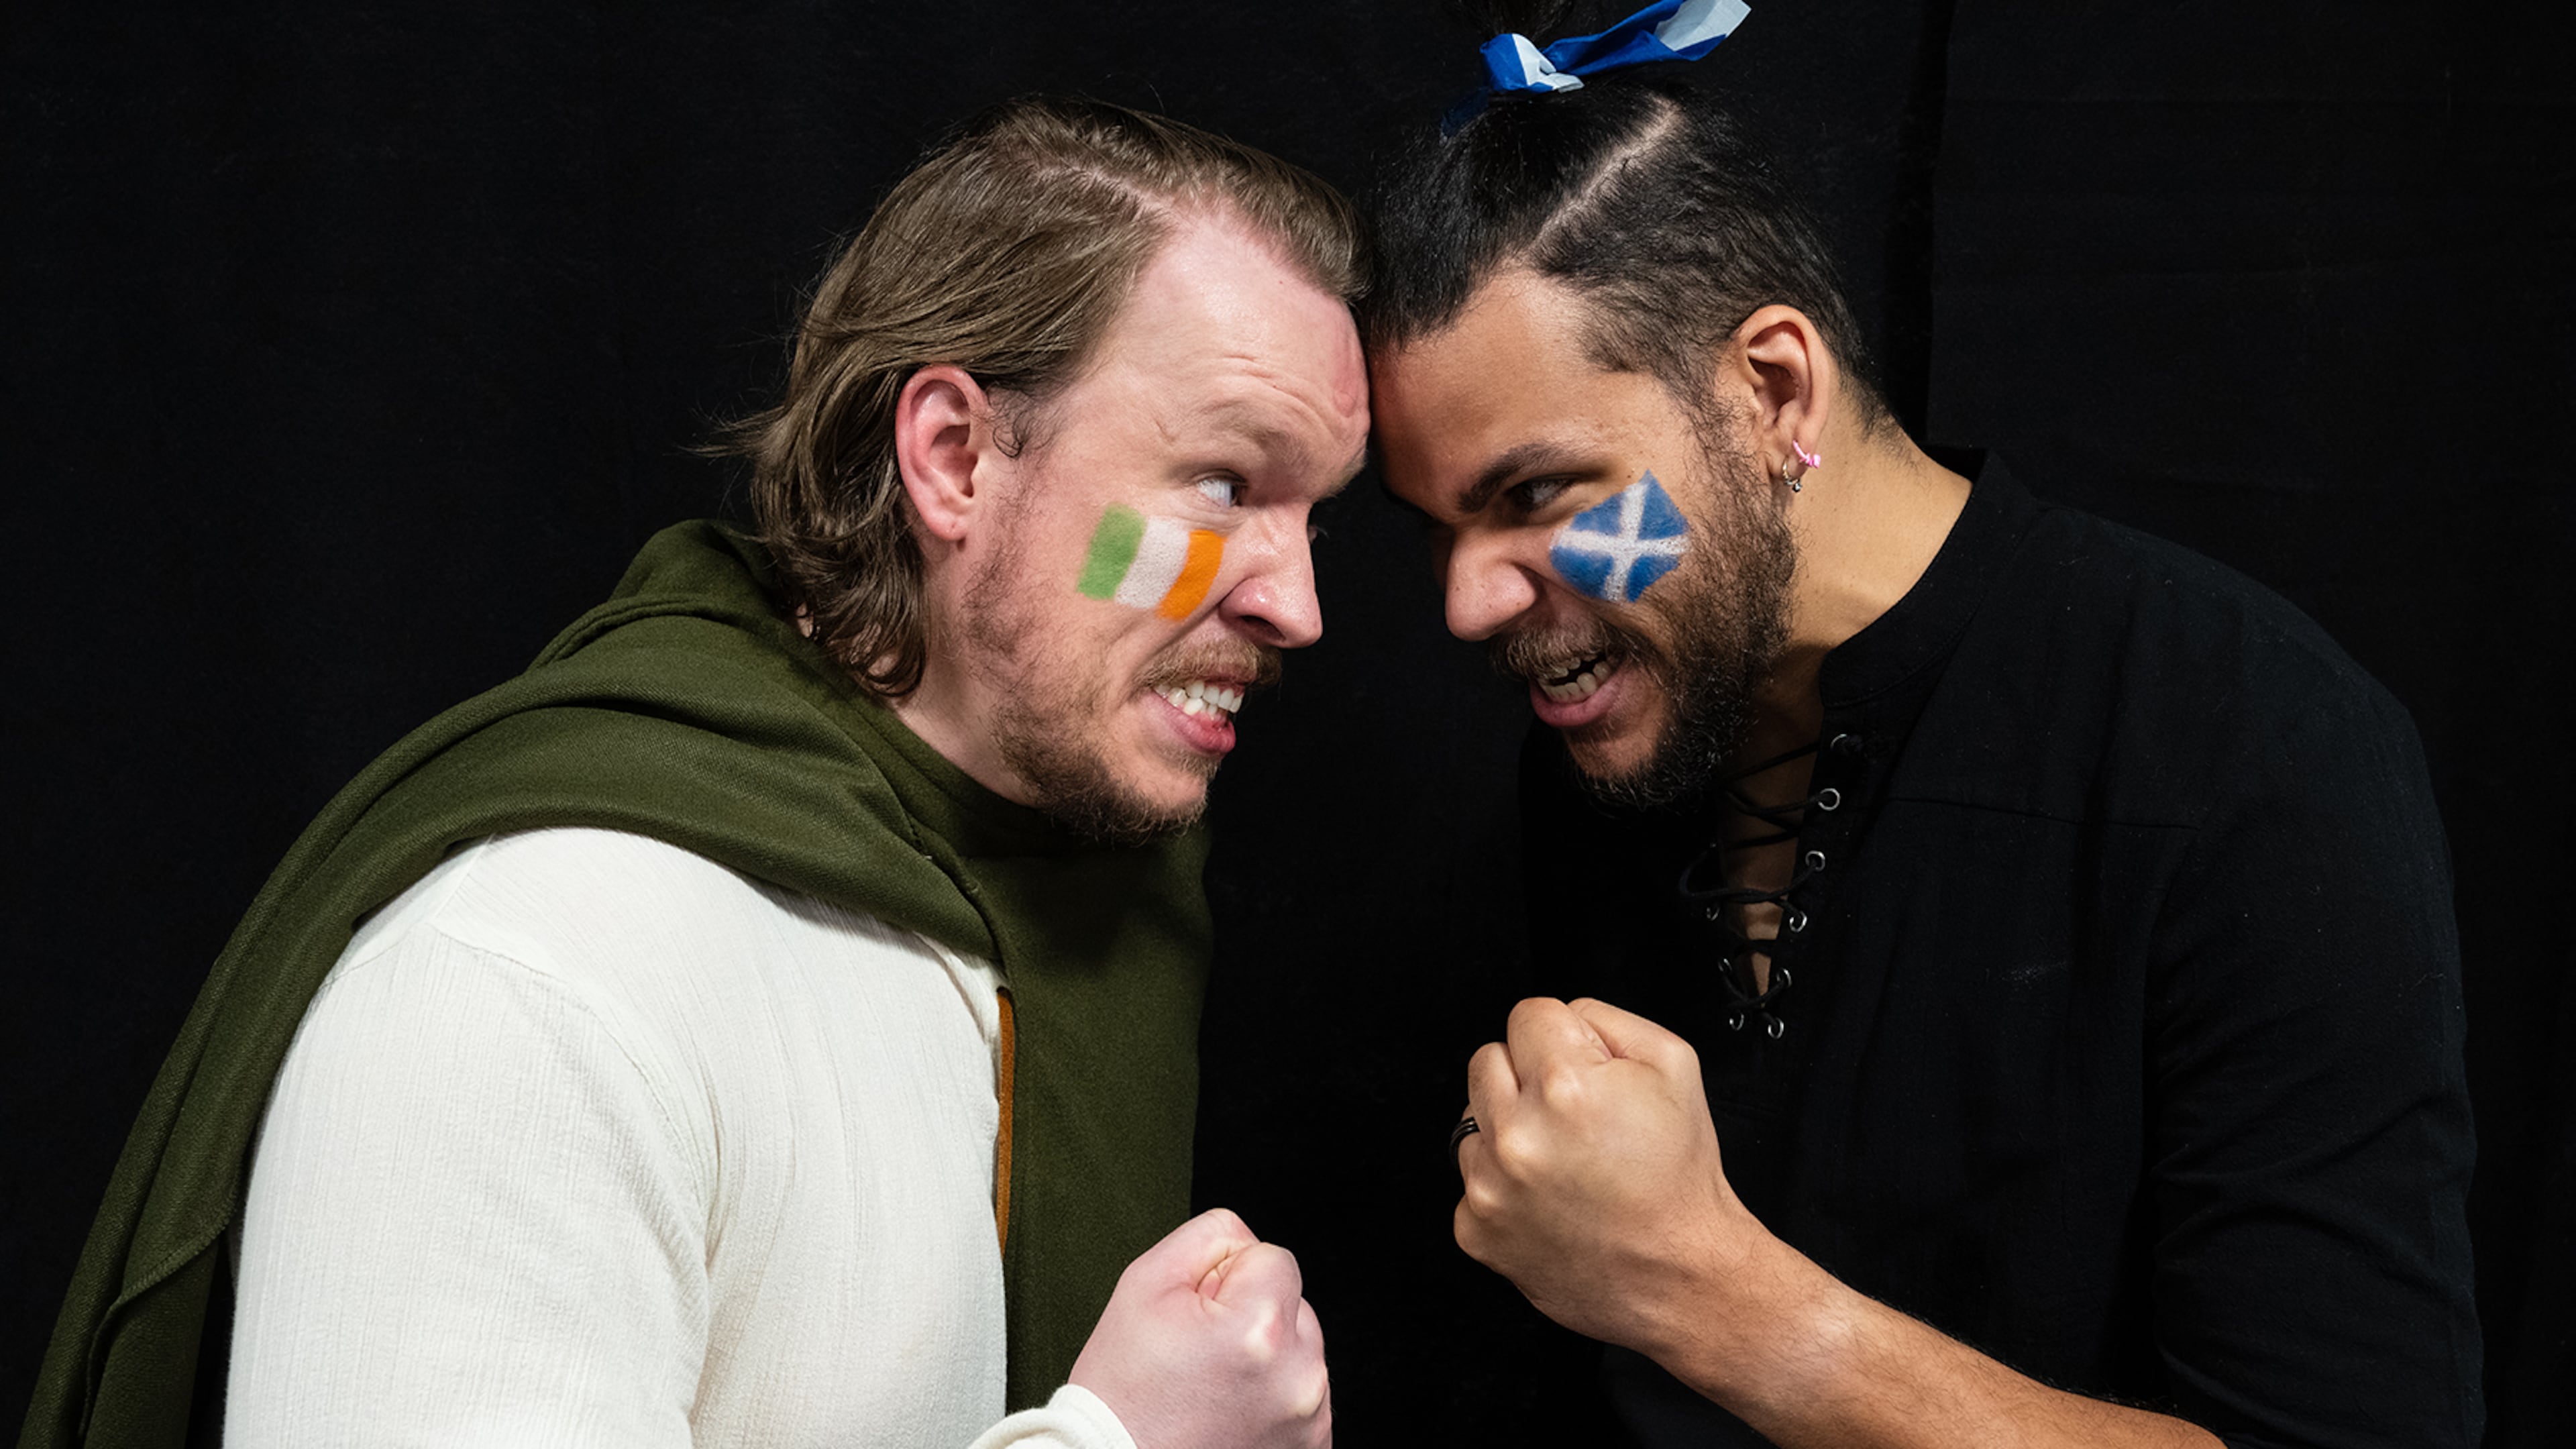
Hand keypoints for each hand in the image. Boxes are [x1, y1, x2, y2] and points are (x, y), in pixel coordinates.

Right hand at [1069, 1208, 1330, 1448]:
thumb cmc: (1122, 1395)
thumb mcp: (1143, 1284)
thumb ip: (1207, 1238)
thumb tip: (1243, 1242)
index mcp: (1261, 1329)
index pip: (1272, 1257)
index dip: (1227, 1278)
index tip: (1196, 1315)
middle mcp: (1299, 1378)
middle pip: (1290, 1305)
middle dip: (1251, 1317)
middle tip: (1197, 1357)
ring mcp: (1310, 1420)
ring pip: (1298, 1352)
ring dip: (1265, 1359)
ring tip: (1211, 1390)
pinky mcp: (1311, 1447)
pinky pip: (1302, 1397)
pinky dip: (1272, 1399)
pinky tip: (1229, 1414)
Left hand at [1454, 997, 1762, 1355]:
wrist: (1680, 1275)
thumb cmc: (1679, 1181)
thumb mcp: (1673, 1064)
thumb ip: (1607, 1020)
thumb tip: (1564, 1018)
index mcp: (1564, 1086)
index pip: (1528, 1014)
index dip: (1564, 1038)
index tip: (1584, 1070)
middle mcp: (1518, 1135)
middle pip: (1488, 1059)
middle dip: (1528, 1076)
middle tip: (1574, 1116)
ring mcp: (1490, 1186)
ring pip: (1473, 1118)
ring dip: (1511, 1129)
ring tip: (1564, 1161)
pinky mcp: (1476, 1229)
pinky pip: (1471, 1178)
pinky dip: (1504, 1184)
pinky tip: (1549, 1198)